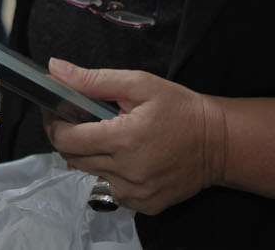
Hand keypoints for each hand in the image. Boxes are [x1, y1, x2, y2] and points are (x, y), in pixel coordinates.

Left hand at [41, 59, 227, 214]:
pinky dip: (108, 172)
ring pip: (89, 174)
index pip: (66, 139)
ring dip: (87, 155)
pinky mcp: (146, 205)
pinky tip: (122, 156)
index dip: (53, 123)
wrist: (221, 143)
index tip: (54, 109)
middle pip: (72, 158)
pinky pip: (111, 189)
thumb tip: (54, 69)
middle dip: (67, 137)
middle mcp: (128, 172)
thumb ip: (93, 79)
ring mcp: (137, 193)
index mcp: (124, 140)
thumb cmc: (180, 109)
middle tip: (76, 118)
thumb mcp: (139, 84)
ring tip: (103, 135)